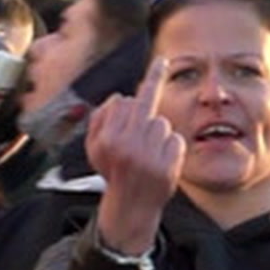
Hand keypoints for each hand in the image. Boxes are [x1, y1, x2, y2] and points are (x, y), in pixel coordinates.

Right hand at [90, 57, 183, 255]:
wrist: (131, 207)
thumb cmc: (113, 172)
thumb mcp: (94, 148)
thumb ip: (99, 119)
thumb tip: (119, 97)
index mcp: (107, 139)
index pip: (126, 101)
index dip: (140, 91)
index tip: (163, 62)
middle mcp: (127, 146)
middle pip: (144, 108)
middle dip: (145, 112)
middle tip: (156, 84)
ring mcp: (149, 157)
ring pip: (161, 123)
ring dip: (157, 133)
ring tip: (148, 153)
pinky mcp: (168, 166)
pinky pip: (176, 140)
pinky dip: (172, 148)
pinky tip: (161, 161)